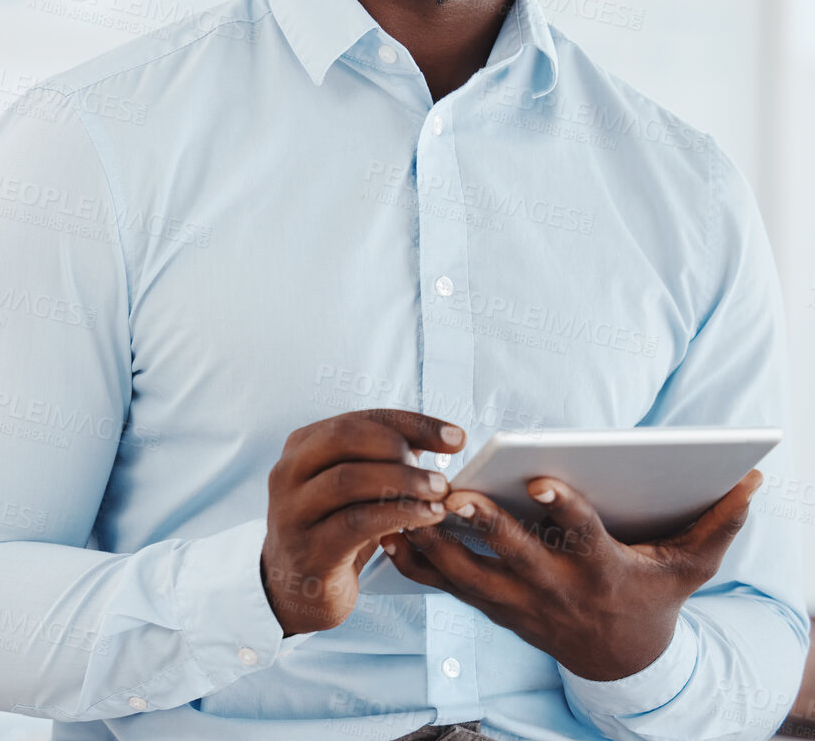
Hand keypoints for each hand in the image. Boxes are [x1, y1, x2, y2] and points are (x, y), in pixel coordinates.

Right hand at [260, 409, 463, 635]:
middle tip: (438, 469)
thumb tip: (442, 438)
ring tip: (439, 493)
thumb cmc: (336, 532)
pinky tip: (426, 518)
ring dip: (403, 482)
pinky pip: (356, 522)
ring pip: (348, 479)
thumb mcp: (356, 490)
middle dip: (398, 446)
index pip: (358, 418)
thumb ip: (387, 461)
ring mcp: (293, 511)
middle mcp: (289, 472)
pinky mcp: (309, 548)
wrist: (299, 590)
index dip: (411, 423)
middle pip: (343, 437)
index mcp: (302, 447)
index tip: (455, 437)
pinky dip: (397, 515)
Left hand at [381, 469, 762, 680]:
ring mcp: (514, 601)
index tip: (543, 478)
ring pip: (462, 572)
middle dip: (481, 523)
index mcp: (599, 569)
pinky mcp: (487, 606)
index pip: (582, 534)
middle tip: (452, 492)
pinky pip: (440, 584)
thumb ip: (718, 524)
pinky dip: (411, 560)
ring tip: (401, 502)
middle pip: (510, 553)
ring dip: (429, 539)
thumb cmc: (651, 595)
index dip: (565, 507)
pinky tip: (384, 531)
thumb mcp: (689, 567)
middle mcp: (552, 586)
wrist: (617, 659)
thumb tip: (753, 480)